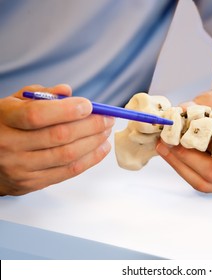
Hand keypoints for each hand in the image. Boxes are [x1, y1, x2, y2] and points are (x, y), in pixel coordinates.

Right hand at [0, 84, 114, 195]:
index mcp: (4, 119)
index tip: (89, 105)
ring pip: (67, 156)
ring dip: (94, 143)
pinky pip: (68, 172)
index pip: (36, 115)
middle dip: (90, 126)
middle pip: (59, 136)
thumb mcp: (14, 104)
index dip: (67, 110)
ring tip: (106, 132)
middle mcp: (9, 145)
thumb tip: (67, 92)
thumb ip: (41, 95)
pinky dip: (90, 160)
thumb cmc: (5, 125)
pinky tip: (100, 148)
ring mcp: (20, 168)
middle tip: (107, 118)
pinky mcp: (31, 183)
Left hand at [156, 82, 211, 192]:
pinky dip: (184, 168)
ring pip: (206, 181)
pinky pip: (202, 181)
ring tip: (163, 146)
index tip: (193, 137)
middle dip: (187, 156)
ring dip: (180, 164)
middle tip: (167, 140)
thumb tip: (182, 111)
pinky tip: (171, 153)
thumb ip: (211, 101)